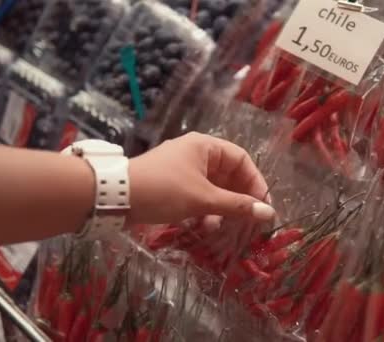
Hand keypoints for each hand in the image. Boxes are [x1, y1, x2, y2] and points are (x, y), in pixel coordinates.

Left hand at [127, 132, 274, 223]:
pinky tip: (204, 227)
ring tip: (222, 227)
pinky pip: (197, 196)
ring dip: (220, 208)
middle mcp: (196, 154)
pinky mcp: (171, 186)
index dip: (255, 182)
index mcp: (205, 146)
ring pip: (213, 188)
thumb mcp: (203, 199)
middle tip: (247, 221)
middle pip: (228, 175)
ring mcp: (182, 170)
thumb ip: (237, 206)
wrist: (114, 196)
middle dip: (238, 199)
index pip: (241, 160)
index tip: (263, 205)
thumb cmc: (163, 190)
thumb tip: (269, 213)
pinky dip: (204, 210)